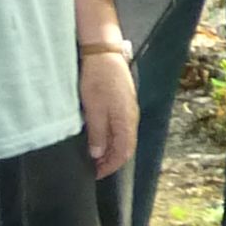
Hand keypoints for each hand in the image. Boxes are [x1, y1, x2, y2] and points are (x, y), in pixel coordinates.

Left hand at [80, 47, 137, 176]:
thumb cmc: (98, 79)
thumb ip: (97, 133)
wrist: (104, 52)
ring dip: (110, 148)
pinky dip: (111, 136)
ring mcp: (129, 109)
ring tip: (94, 154)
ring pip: (123, 137)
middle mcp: (131, 117)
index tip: (96, 173)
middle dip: (111, 160)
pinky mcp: (123, 102)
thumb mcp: (93, 109)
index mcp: (126, 121)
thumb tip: (97, 154)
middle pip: (125, 146)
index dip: (110, 166)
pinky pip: (120, 126)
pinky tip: (99, 135)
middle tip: (93, 167)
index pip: (123, 152)